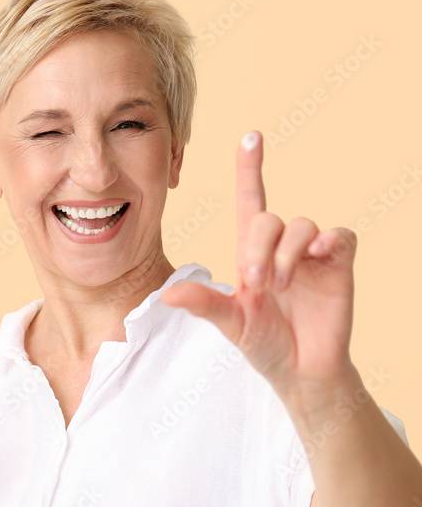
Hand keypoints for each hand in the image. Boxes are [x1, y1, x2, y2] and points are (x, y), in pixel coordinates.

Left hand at [160, 130, 357, 389]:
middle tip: (256, 284)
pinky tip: (319, 258)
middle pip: (268, 217)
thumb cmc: (263, 343)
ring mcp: (311, 254)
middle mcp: (281, 246)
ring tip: (280, 286)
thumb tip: (166, 297)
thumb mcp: (229, 323)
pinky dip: (329, 241)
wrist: (299, 370)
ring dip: (286, 254)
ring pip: (301, 224)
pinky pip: (339, 235)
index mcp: (251, 251)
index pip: (251, 199)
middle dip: (258, 249)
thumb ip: (203, 305)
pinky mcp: (339, 265)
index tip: (250, 136)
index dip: (250, 168)